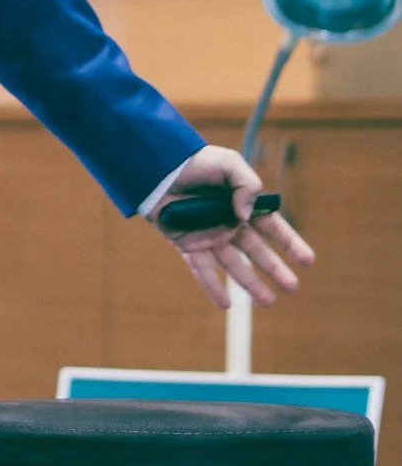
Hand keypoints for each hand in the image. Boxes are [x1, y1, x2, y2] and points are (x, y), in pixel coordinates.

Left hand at [149, 145, 312, 310]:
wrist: (158, 166)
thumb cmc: (196, 162)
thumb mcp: (229, 163)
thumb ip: (246, 185)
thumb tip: (246, 216)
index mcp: (243, 205)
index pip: (273, 228)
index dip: (290, 244)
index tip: (308, 260)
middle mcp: (229, 225)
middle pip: (257, 252)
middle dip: (276, 270)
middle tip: (292, 287)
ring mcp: (209, 236)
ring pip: (234, 266)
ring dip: (251, 284)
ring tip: (269, 302)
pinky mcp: (187, 244)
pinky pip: (202, 269)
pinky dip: (213, 287)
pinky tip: (226, 304)